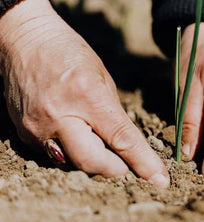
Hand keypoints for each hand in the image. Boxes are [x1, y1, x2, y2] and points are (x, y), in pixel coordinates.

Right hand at [0, 0, 168, 187]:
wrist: (24, 41)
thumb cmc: (68, 52)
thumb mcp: (102, 77)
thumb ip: (113, 114)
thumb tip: (124, 144)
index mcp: (87, 96)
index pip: (121, 140)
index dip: (143, 163)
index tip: (159, 180)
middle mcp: (59, 116)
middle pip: (93, 163)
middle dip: (116, 170)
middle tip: (126, 165)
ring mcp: (37, 128)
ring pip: (73, 164)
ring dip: (93, 162)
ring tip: (101, 147)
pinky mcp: (24, 134)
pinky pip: (54, 156)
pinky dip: (72, 153)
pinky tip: (76, 137)